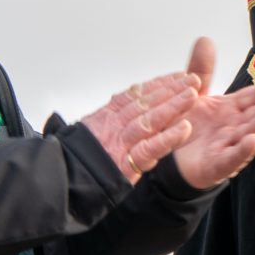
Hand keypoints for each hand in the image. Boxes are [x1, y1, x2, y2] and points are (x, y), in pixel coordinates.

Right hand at [78, 70, 200, 182]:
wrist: (62, 179)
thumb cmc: (76, 159)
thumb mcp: (89, 132)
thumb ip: (109, 119)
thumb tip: (124, 105)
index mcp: (106, 116)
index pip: (136, 95)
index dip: (158, 84)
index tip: (178, 75)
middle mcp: (114, 125)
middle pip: (146, 103)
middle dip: (171, 90)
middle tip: (192, 79)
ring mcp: (120, 143)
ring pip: (150, 120)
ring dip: (173, 106)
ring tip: (193, 95)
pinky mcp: (125, 163)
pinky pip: (149, 148)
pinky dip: (167, 138)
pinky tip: (185, 128)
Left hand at [168, 38, 254, 188]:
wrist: (167, 159)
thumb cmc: (185, 127)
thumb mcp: (193, 94)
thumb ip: (201, 70)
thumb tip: (205, 38)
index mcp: (232, 110)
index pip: (253, 97)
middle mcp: (235, 129)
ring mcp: (227, 148)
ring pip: (249, 135)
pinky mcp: (215, 167)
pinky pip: (231, 159)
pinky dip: (243, 151)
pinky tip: (254, 141)